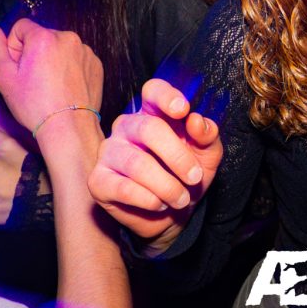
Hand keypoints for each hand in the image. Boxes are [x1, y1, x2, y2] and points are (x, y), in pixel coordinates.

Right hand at [0, 19, 103, 134]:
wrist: (69, 127)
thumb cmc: (35, 105)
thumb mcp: (4, 78)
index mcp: (44, 37)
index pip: (21, 28)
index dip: (15, 48)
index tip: (19, 68)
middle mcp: (68, 38)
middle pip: (42, 37)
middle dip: (34, 53)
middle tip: (34, 81)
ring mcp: (85, 51)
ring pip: (60, 48)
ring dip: (53, 60)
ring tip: (50, 86)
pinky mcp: (95, 64)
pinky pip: (76, 58)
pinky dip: (69, 68)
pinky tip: (64, 87)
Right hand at [89, 79, 221, 246]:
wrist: (172, 216)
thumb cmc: (186, 177)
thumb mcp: (207, 155)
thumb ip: (207, 135)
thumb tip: (197, 121)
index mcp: (153, 113)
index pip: (152, 91)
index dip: (166, 97)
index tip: (184, 110)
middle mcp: (127, 127)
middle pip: (148, 128)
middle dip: (177, 156)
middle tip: (195, 177)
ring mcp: (109, 152)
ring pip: (137, 163)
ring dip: (167, 186)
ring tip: (181, 199)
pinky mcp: (98, 181)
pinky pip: (123, 188)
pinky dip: (149, 199)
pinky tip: (159, 204)